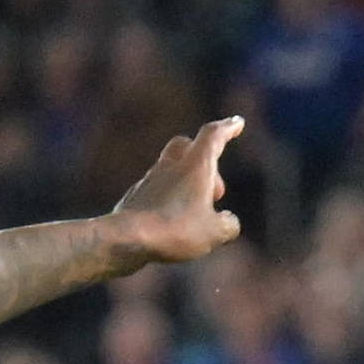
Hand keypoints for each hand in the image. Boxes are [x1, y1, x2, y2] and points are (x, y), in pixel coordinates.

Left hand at [105, 116, 243, 270]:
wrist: (126, 240)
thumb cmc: (175, 230)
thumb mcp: (213, 233)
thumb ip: (227, 224)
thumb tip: (228, 222)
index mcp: (195, 166)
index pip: (213, 136)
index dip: (227, 128)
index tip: (237, 123)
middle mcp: (170, 167)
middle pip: (186, 145)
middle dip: (203, 158)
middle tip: (214, 189)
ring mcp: (148, 181)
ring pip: (169, 170)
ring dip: (184, 184)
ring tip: (193, 214)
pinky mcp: (134, 198)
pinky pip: (154, 191)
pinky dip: (166, 200)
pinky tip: (169, 222)